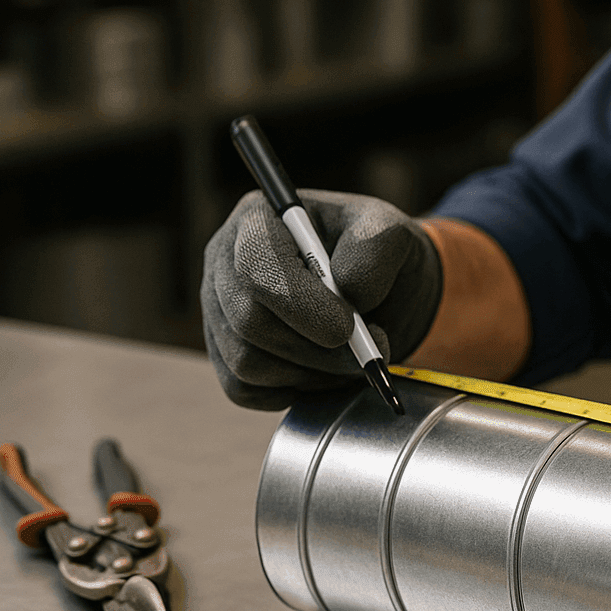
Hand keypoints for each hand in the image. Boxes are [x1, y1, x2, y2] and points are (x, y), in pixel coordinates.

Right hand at [202, 190, 441, 409]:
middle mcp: (224, 263)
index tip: (348, 327)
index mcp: (258, 220)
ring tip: (351, 357)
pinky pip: (245, 390)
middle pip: (248, 321)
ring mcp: (219, 311)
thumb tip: (348, 289)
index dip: (300, 303)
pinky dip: (293, 390)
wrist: (377, 290)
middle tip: (367, 351)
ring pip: (247, 363)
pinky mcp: (224, 353)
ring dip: (312, 372)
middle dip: (315, 347)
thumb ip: (376, 248)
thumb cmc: (375, 254)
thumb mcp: (392, 233)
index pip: (256, 265)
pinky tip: (325, 371)